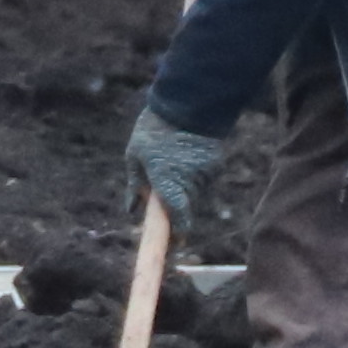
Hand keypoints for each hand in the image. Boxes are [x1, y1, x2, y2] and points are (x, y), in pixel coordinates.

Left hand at [126, 106, 229, 231]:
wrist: (188, 103)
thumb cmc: (154, 130)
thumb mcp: (134, 156)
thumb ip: (134, 185)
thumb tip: (131, 210)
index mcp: (167, 183)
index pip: (177, 219)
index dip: (176, 234)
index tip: (174, 244)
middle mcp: (190, 184)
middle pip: (185, 208)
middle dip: (175, 208)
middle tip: (161, 196)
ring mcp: (206, 175)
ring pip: (194, 194)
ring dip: (184, 189)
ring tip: (171, 165)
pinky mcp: (216, 165)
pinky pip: (203, 180)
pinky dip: (193, 177)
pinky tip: (184, 159)